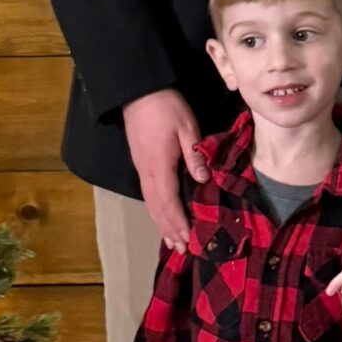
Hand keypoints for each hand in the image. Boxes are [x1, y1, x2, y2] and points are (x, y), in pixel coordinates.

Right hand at [122, 88, 207, 251]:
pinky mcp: (140, 163)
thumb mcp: (187, 127)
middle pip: (158, 208)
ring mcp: (141, 168)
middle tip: (182, 250)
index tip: (188, 240)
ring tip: (172, 241)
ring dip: (162, 223)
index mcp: (160, 166)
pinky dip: (156, 211)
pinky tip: (162, 215)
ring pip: (151, 203)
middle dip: (170, 229)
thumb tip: (203, 180)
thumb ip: (194, 155)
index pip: (169, 202)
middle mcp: (147, 172)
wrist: (137, 90)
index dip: (179, 223)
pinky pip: (148, 195)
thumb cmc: (165, 106)